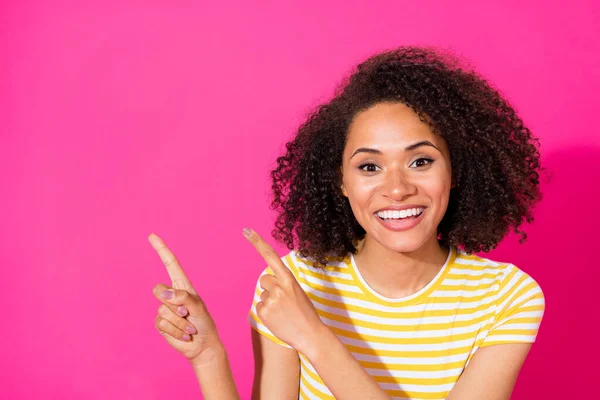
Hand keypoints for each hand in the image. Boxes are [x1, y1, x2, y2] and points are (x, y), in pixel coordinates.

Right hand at [149, 233, 220, 366]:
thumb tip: (162, 294)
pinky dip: (176, 330)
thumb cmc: (204, 322)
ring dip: (180, 321)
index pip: (170, 264)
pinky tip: (184, 334)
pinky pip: (162, 324)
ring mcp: (164, 309)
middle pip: (158, 289)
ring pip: (163, 310)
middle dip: (174, 303)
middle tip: (188, 313)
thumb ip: (182, 297)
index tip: (152, 236)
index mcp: (182, 286)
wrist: (202, 344)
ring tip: (190, 326)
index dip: (161, 250)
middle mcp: (171, 295)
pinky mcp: (160, 324)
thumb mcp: (198, 307)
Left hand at [243, 227, 326, 353]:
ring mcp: (270, 299)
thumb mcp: (298, 292)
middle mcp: (278, 286)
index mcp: (289, 278)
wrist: (310, 334)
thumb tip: (267, 284)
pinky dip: (267, 313)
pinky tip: (278, 319)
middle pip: (264, 279)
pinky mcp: (263, 312)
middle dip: (269, 287)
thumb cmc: (305, 313)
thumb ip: (283, 284)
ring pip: (262, 294)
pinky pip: (259, 307)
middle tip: (283, 300)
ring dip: (269, 301)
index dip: (257, 242)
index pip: (270, 256)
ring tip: (283, 312)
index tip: (246, 231)